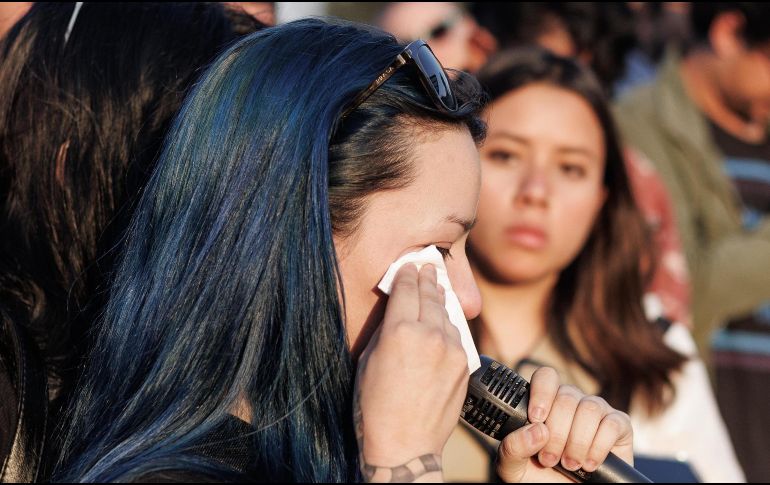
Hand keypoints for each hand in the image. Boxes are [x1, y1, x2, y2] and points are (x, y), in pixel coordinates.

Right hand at [354, 263, 467, 482]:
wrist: (405, 444)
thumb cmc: (374, 407)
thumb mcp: (368, 360)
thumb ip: (385, 330)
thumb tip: (396, 310)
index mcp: (401, 331)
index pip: (407, 289)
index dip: (407, 274)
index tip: (408, 265)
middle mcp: (430, 335)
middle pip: (430, 295)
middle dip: (427, 278)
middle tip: (427, 266)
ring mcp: (451, 349)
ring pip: (447, 314)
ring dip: (440, 299)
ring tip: (436, 287)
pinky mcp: (464, 364)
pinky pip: (456, 335)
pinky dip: (449, 325)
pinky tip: (444, 321)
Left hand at [495, 367, 633, 482]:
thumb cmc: (539, 477)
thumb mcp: (514, 467)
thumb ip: (512, 448)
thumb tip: (536, 430)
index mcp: (545, 401)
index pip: (546, 376)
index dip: (542, 392)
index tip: (536, 419)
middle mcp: (572, 401)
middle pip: (566, 397)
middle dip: (557, 433)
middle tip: (550, 458)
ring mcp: (597, 410)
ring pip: (590, 408)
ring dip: (577, 441)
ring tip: (570, 464)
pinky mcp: (619, 425)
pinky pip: (613, 424)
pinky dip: (599, 447)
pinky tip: (589, 463)